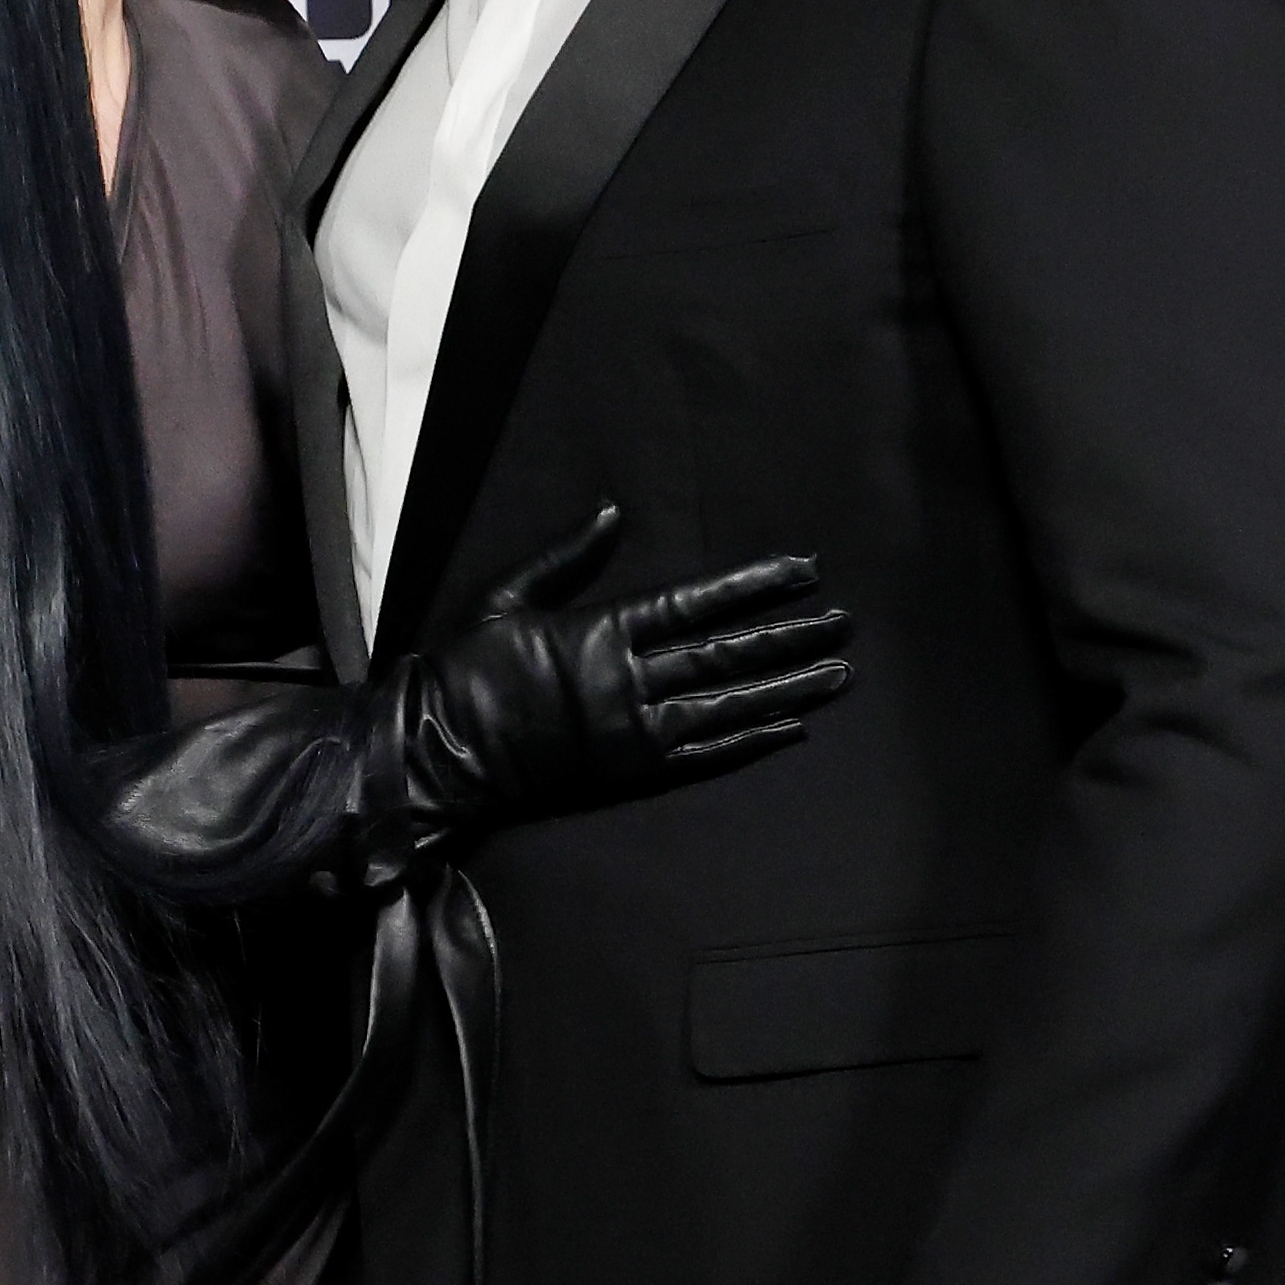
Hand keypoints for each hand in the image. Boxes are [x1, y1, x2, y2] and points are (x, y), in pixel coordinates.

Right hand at [417, 502, 851, 823]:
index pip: (697, 602)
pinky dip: (750, 741)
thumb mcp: (507, 596)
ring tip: (838, 672)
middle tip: (844, 623)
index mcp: (601, 630)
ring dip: (789, 688)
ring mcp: (634, 731)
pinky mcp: (630, 772)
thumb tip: (612, 513)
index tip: (804, 571)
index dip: (755, 586)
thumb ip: (567, 557)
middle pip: (728, 653)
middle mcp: (628, 680)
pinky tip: (792, 727)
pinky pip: (705, 755)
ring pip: (729, 704)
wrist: (440, 752)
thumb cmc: (465, 669)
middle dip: (790, 636)